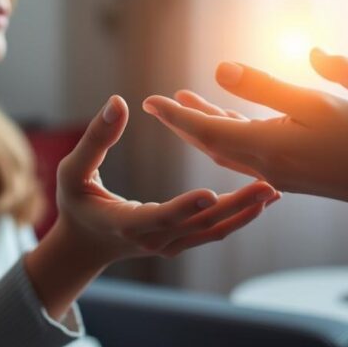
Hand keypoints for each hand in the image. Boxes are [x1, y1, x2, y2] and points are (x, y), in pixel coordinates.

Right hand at [25, 95, 277, 319]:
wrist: (85, 243)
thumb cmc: (74, 202)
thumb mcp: (73, 171)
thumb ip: (96, 139)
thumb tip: (118, 102)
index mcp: (125, 224)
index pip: (159, 218)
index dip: (184, 207)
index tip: (210, 193)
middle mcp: (152, 239)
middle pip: (198, 225)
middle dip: (234, 207)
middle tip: (266, 186)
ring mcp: (169, 245)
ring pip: (212, 230)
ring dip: (245, 212)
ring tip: (273, 190)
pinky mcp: (180, 242)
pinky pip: (213, 231)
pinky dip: (239, 217)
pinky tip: (263, 201)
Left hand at [142, 63, 347, 238]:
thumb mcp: (312, 103)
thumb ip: (264, 87)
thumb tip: (220, 70)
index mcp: (265, 148)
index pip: (206, 131)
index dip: (176, 116)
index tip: (149, 102)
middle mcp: (266, 167)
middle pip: (211, 144)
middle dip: (184, 122)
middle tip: (158, 105)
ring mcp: (281, 175)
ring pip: (230, 151)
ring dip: (208, 128)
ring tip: (190, 106)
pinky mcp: (297, 176)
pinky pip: (249, 156)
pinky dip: (233, 138)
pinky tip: (237, 127)